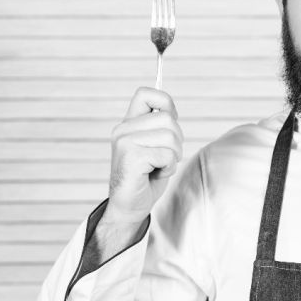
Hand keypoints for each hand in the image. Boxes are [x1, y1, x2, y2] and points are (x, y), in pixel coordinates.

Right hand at [107, 87, 183, 225]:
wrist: (129, 206)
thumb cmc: (145, 177)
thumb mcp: (155, 146)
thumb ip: (160, 127)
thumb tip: (170, 110)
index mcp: (128, 123)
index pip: (146, 94)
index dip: (166, 103)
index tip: (170, 122)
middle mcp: (123, 129)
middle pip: (168, 119)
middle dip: (177, 141)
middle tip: (165, 158)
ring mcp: (124, 142)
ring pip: (170, 137)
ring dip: (173, 156)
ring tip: (159, 167)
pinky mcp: (131, 157)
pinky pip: (167, 155)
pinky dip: (168, 168)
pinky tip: (155, 174)